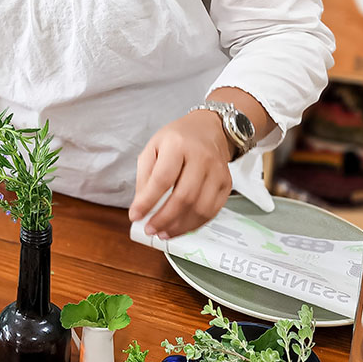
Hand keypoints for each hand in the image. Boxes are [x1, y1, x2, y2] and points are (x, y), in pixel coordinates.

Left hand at [129, 111, 232, 239]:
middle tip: (150, 229)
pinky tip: (181, 227)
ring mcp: (217, 171)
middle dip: (164, 219)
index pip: (162, 179)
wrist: (209, 129)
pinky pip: (212, 211)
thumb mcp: (153, 148)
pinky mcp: (226, 183)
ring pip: (200, 208)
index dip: (147, 201)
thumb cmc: (178, 139)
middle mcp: (201, 157)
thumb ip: (145, 176)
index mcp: (177, 145)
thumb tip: (141, 206)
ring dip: (179, 226)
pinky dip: (195, 224)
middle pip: (184, 197)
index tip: (135, 215)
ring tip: (163, 232)